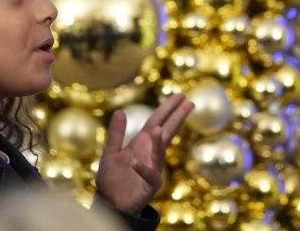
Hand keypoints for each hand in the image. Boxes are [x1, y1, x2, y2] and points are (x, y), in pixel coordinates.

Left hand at [95, 93, 193, 215]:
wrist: (111, 203)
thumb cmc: (112, 178)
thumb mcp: (110, 153)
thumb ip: (116, 134)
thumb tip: (119, 111)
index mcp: (142, 142)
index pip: (157, 121)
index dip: (167, 108)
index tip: (180, 96)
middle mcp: (150, 153)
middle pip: (166, 131)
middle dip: (177, 117)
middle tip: (189, 102)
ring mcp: (153, 168)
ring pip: (159, 153)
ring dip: (158, 142)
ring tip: (157, 130)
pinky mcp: (150, 185)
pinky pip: (149, 176)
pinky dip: (143, 169)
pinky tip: (135, 163)